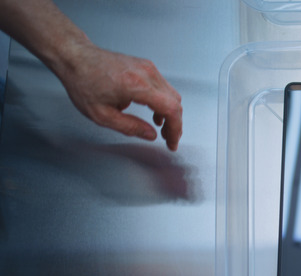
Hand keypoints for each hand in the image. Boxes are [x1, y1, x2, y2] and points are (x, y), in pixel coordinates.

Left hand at [57, 42, 182, 150]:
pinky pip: (163, 87)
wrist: (75, 57)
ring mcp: (147, 67)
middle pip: (175, 102)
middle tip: (167, 138)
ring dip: (169, 112)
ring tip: (160, 126)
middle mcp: (146, 74)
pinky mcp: (145, 66)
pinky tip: (153, 111)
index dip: (175, 129)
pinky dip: (163, 101)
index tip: (172, 142)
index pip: (171, 109)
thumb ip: (130, 127)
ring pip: (171, 94)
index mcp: (136, 86)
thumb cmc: (82, 82)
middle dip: (174, 123)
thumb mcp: (102, 114)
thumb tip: (150, 134)